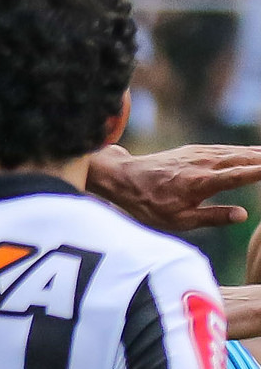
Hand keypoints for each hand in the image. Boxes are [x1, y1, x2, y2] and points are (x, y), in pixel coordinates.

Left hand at [89, 145, 260, 230]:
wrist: (122, 179)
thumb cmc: (148, 205)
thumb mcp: (178, 220)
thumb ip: (212, 217)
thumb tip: (243, 214)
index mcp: (200, 183)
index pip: (239, 175)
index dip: (260, 171)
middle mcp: (201, 164)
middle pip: (242, 159)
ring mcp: (196, 155)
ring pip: (234, 152)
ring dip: (256, 153)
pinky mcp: (191, 151)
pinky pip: (222, 149)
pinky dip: (240, 150)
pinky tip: (251, 152)